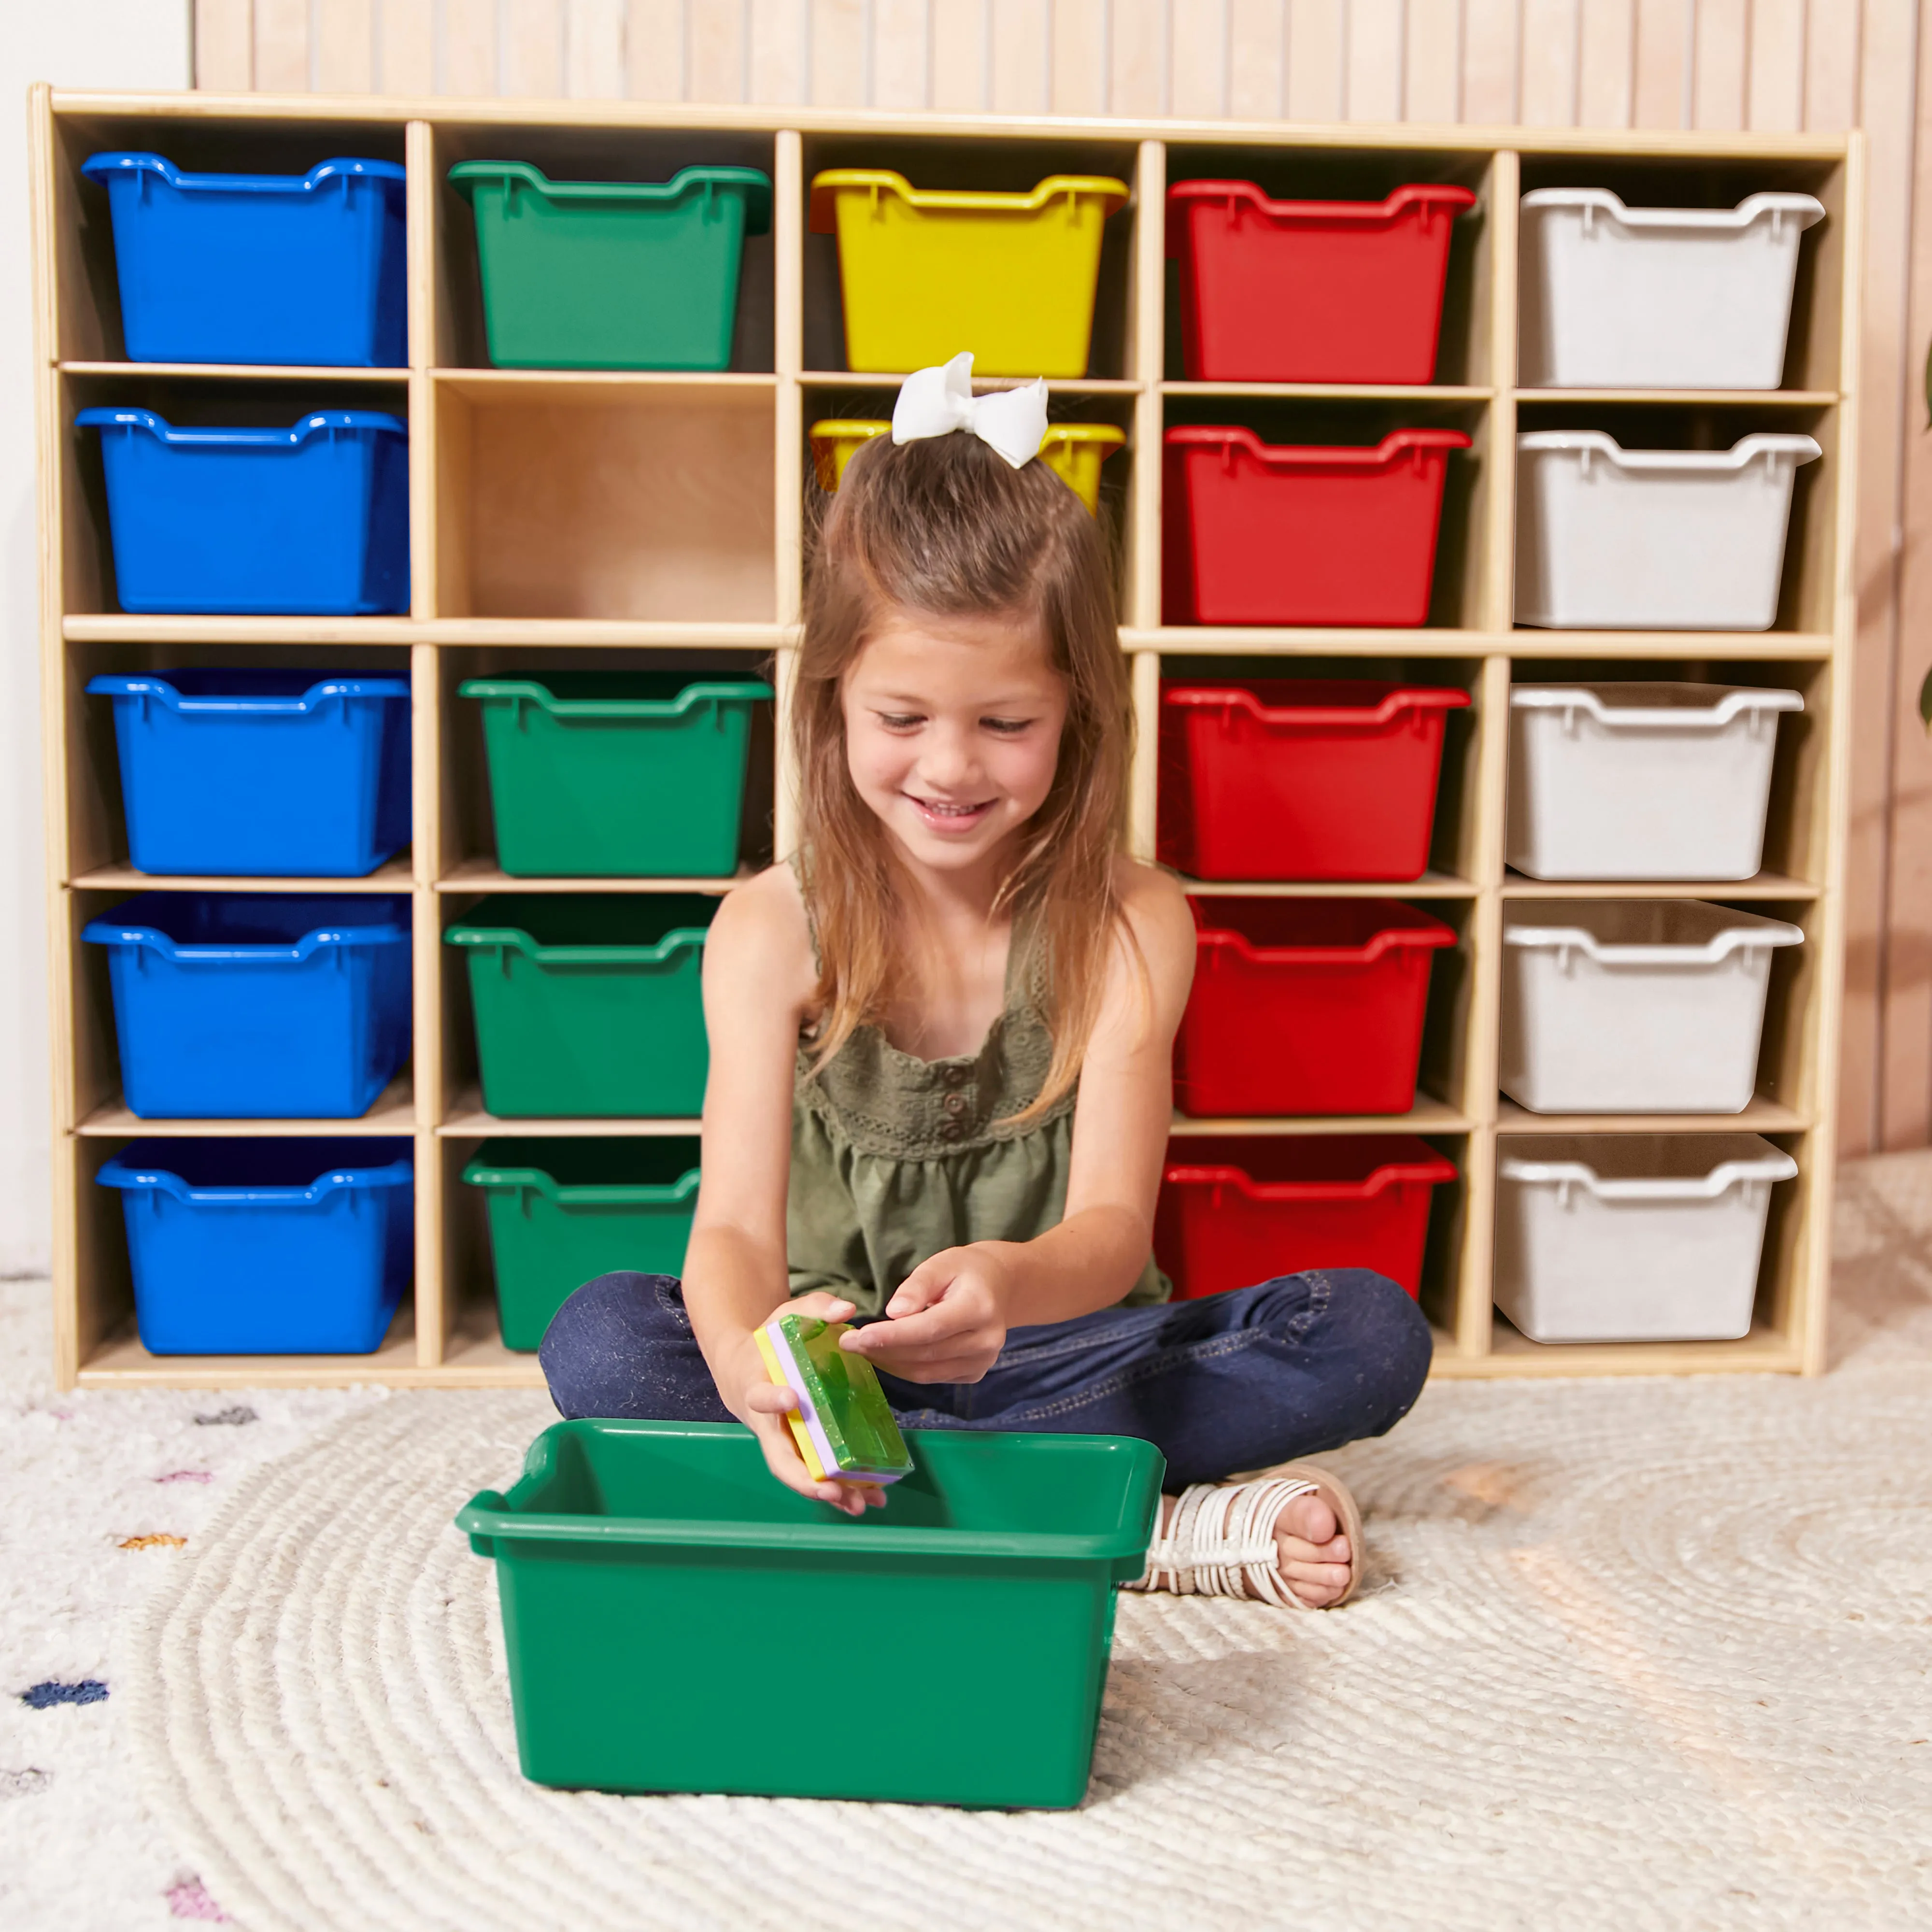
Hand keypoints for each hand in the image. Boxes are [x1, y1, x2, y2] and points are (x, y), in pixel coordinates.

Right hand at [725, 1291, 886, 1517]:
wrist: (744, 1366)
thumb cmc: (769, 1341)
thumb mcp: (786, 1316)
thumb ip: (815, 1308)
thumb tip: (846, 1310)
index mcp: (757, 1386)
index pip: (759, 1397)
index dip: (772, 1400)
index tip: (791, 1398)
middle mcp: (768, 1423)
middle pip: (779, 1457)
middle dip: (804, 1477)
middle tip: (830, 1489)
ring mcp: (782, 1440)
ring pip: (800, 1474)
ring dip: (828, 1491)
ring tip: (860, 1504)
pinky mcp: (798, 1448)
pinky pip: (815, 1472)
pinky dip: (839, 1488)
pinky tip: (867, 1499)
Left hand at [840, 1244, 1012, 1384]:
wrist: (1000, 1287)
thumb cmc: (966, 1270)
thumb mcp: (941, 1264)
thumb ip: (917, 1286)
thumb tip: (894, 1313)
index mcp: (979, 1308)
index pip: (930, 1329)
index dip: (892, 1336)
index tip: (858, 1337)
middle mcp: (985, 1341)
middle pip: (925, 1354)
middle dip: (882, 1350)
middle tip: (849, 1343)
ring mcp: (982, 1361)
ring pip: (925, 1372)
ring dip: (889, 1363)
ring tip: (862, 1349)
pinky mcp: (974, 1373)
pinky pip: (932, 1377)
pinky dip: (905, 1369)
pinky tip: (886, 1355)